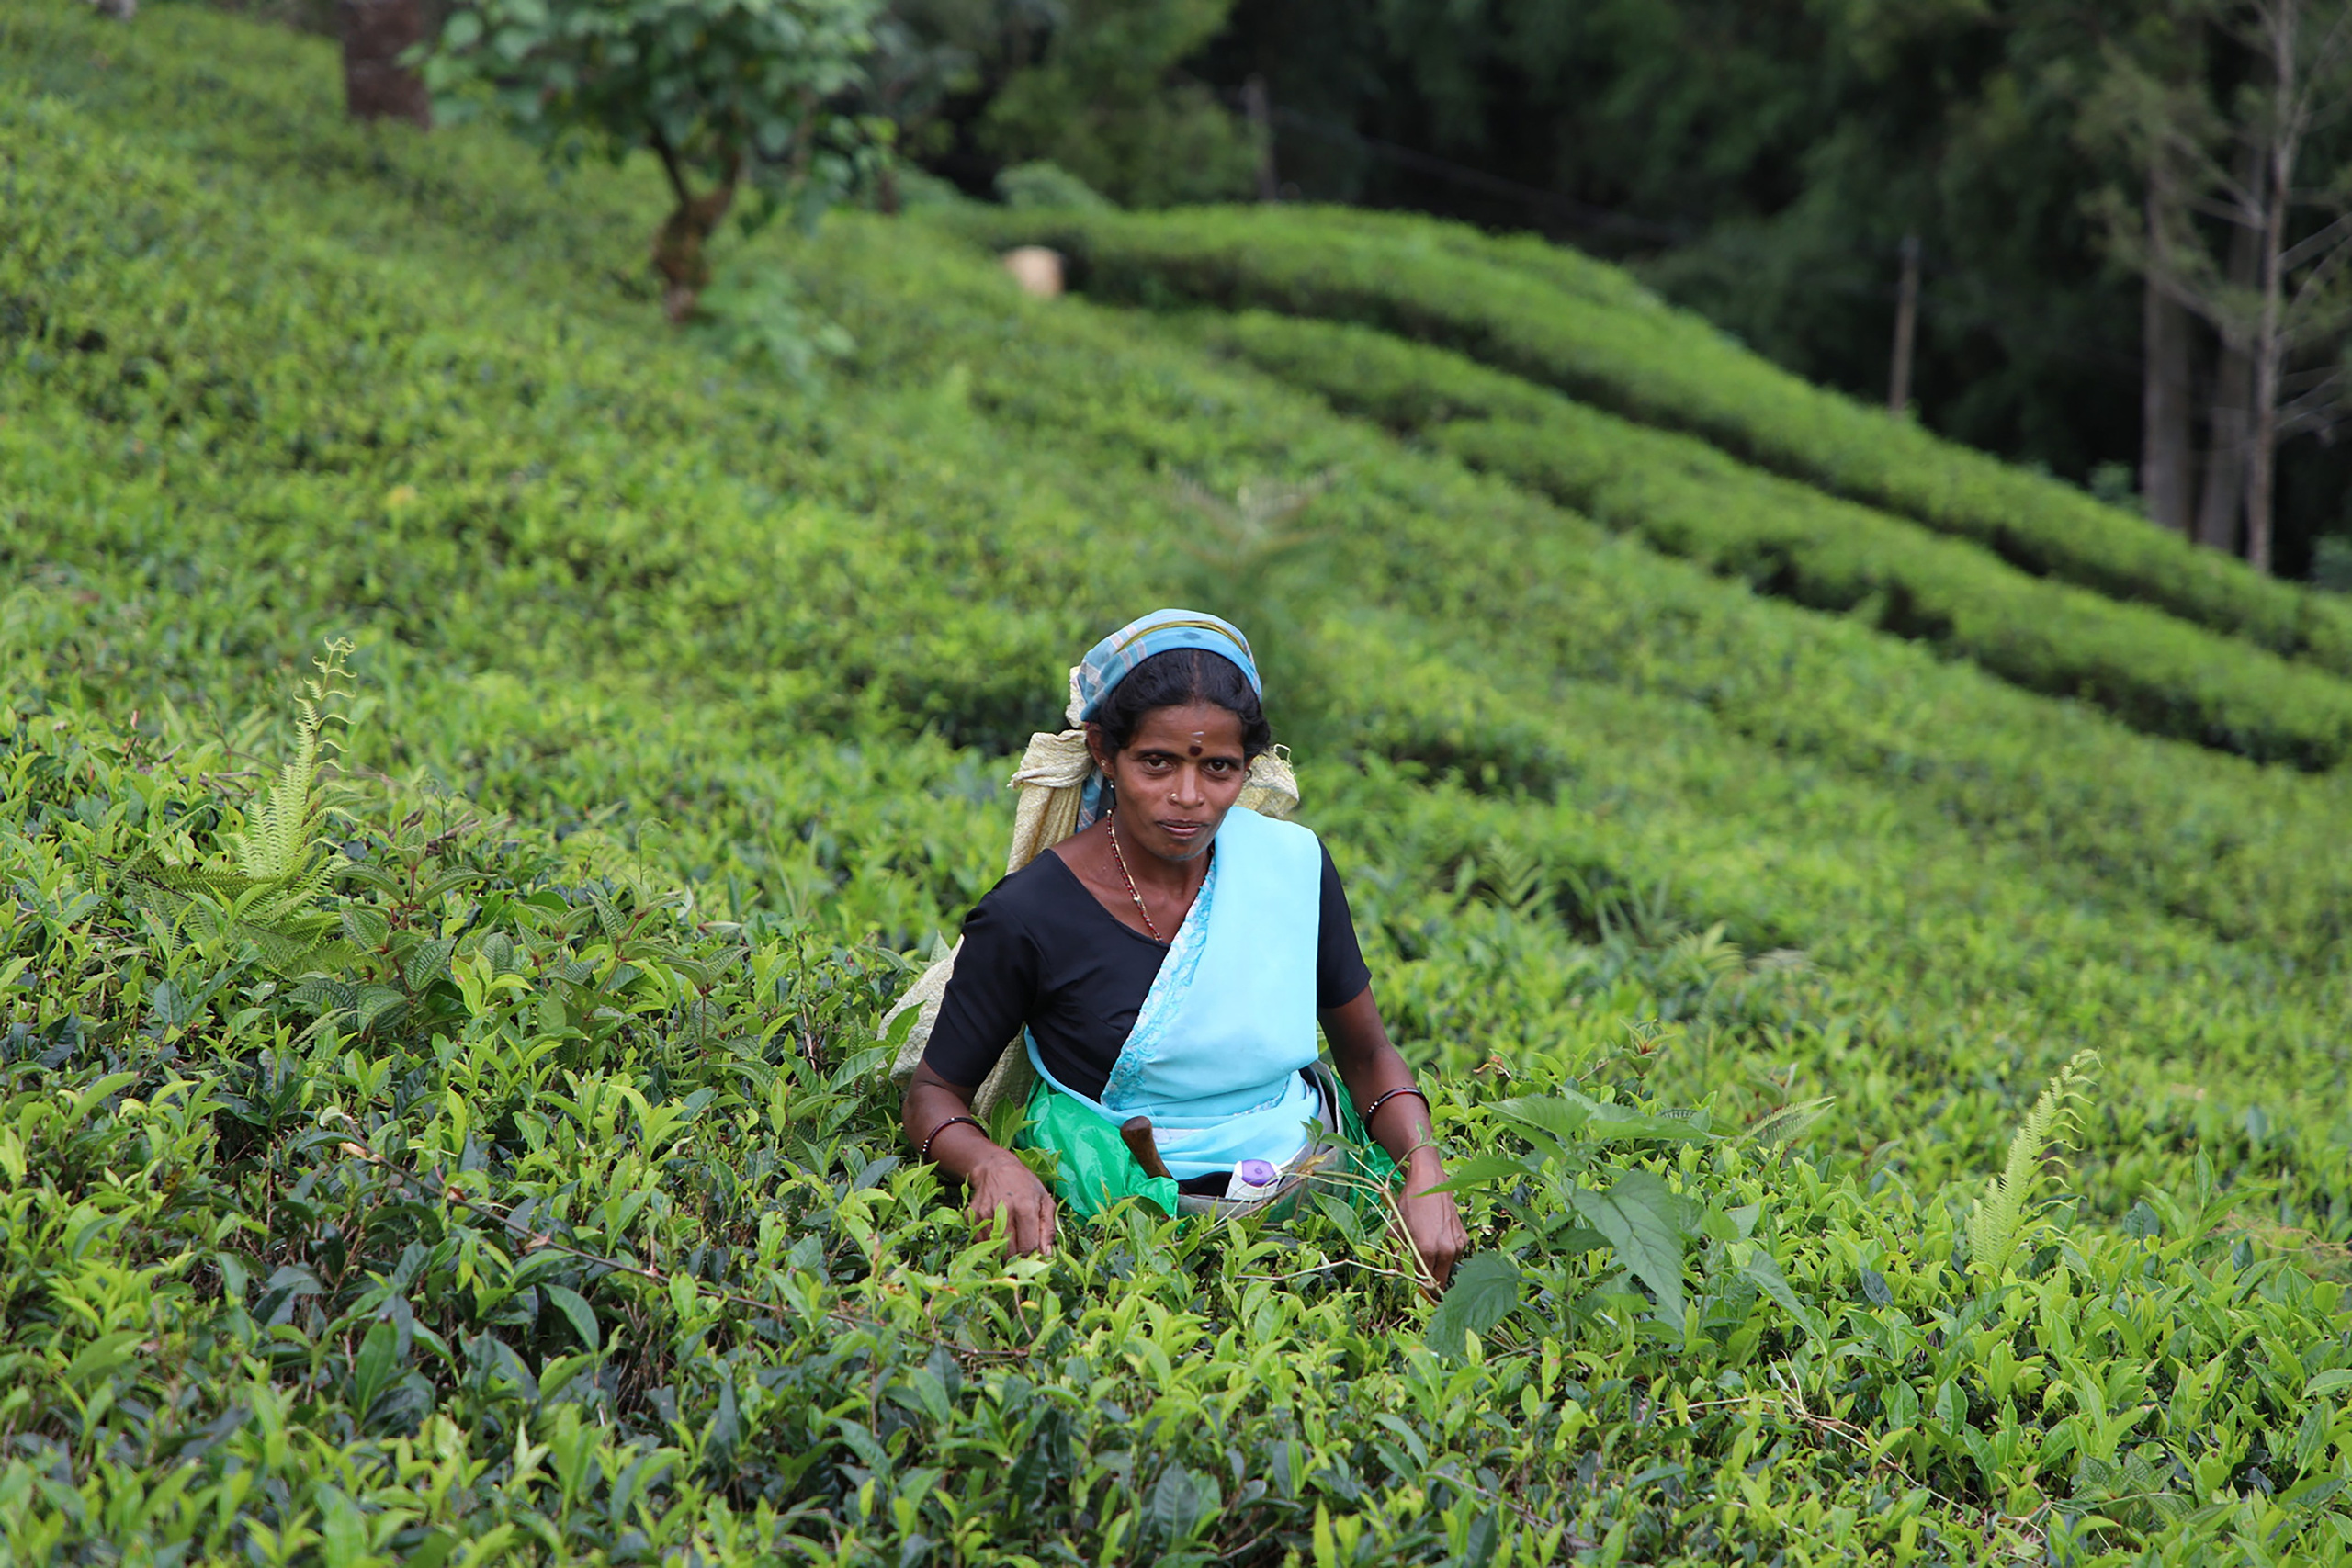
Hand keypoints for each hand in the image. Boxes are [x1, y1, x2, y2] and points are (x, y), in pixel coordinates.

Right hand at [966, 1150, 1056, 1256]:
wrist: (995, 1168)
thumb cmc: (1025, 1185)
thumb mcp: (1045, 1201)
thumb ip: (1049, 1229)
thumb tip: (1047, 1255)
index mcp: (1025, 1208)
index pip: (1028, 1246)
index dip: (1033, 1252)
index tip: (1033, 1249)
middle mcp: (1003, 1211)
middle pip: (1011, 1252)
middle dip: (1018, 1254)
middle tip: (1022, 1245)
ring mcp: (985, 1214)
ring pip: (995, 1249)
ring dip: (1003, 1249)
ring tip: (1010, 1235)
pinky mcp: (972, 1216)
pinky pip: (981, 1242)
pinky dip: (990, 1242)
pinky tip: (997, 1229)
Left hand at [1398, 1150, 1467, 1288]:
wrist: (1429, 1181)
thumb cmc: (1410, 1202)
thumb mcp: (1396, 1228)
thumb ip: (1396, 1252)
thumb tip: (1396, 1271)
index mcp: (1427, 1249)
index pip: (1425, 1280)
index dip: (1419, 1285)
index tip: (1415, 1286)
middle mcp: (1445, 1249)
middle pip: (1439, 1278)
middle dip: (1430, 1281)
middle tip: (1421, 1278)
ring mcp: (1457, 1244)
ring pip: (1447, 1267)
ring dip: (1438, 1267)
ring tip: (1427, 1257)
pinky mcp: (1463, 1237)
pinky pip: (1455, 1255)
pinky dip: (1446, 1255)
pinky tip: (1437, 1244)